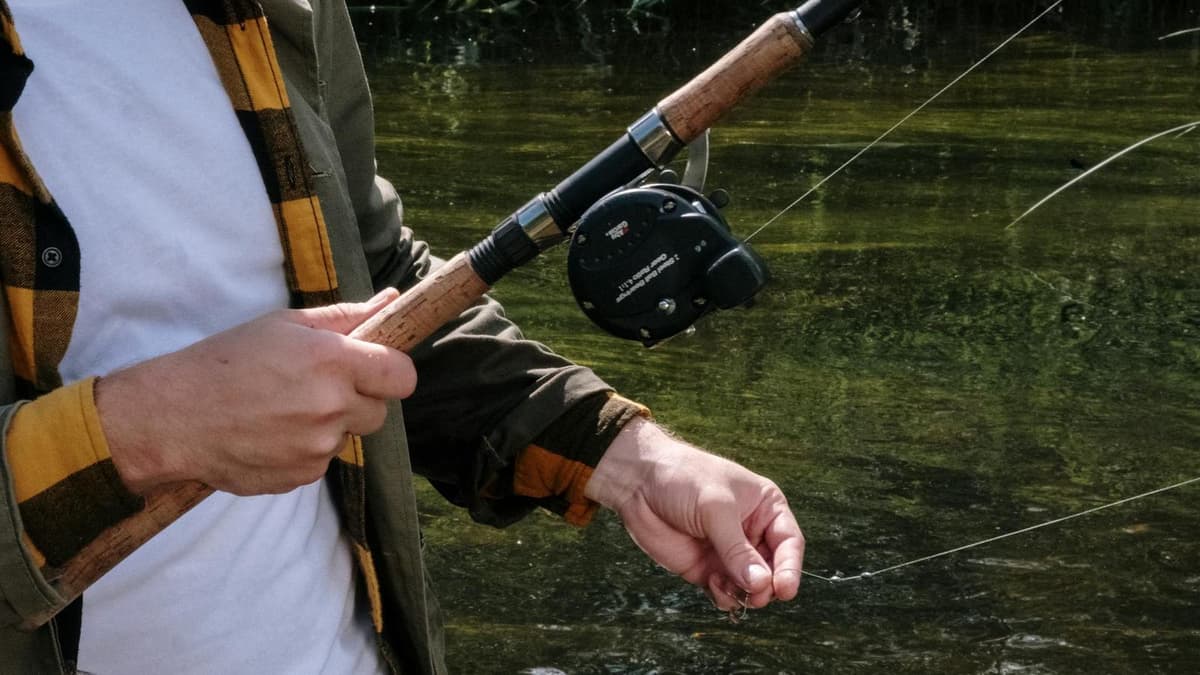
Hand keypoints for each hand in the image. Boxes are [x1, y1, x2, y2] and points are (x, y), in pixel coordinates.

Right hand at [98, 289, 416, 495]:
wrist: (172, 417)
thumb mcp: (285, 324)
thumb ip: (346, 317)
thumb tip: (391, 301)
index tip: (376, 370)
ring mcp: (317, 446)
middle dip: (358, 400)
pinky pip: (321, 462)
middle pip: (380, 412)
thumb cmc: (226, 360)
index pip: (403, 377)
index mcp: (332, 362)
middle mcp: (331, 407)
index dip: (392, 373)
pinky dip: (304, 450)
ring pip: (348, 437)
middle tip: (317, 388)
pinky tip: (270, 434)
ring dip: (329, 426)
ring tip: (283, 410)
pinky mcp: (302, 476)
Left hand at [585, 417, 803, 612]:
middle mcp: (751, 533)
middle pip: (773, 571)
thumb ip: (737, 549)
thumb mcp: (715, 509)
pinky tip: (712, 585)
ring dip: (744, 594)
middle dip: (766, 587)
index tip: (785, 590)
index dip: (790, 568)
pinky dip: (724, 596)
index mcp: (765, 508)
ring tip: (725, 586)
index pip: (789, 543)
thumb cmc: (683, 478)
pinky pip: (725, 593)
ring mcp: (728, 553)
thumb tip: (760, 584)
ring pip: (750, 587)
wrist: (639, 481)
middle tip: (754, 595)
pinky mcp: (706, 569)